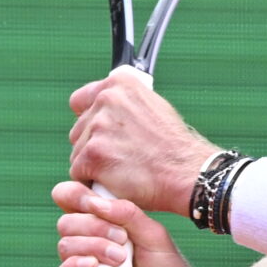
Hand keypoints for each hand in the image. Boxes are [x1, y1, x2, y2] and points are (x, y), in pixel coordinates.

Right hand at [53, 181, 217, 266]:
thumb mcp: (155, 236)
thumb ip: (128, 214)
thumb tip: (96, 201)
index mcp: (107, 223)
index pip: (75, 200)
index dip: (75, 195)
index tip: (93, 202)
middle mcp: (91, 242)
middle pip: (67, 222)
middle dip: (93, 226)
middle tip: (123, 239)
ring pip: (65, 245)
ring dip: (91, 246)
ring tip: (120, 259)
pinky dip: (74, 266)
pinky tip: (91, 266)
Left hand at [67, 67, 213, 214]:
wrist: (188, 173)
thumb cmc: (175, 147)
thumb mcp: (154, 107)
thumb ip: (125, 104)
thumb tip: (106, 108)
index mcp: (120, 84)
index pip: (81, 101)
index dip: (89, 119)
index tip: (100, 133)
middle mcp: (106, 100)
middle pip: (79, 130)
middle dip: (93, 146)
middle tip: (121, 157)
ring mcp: (98, 128)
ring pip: (78, 153)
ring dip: (94, 166)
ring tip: (123, 171)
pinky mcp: (92, 156)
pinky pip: (79, 173)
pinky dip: (94, 182)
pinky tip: (116, 182)